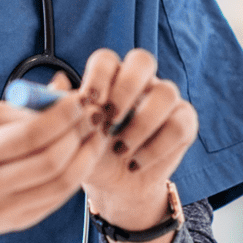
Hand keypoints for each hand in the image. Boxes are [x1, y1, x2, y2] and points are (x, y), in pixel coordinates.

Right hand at [0, 93, 105, 242]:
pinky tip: (81, 160)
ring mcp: (2, 208)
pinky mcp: (16, 223)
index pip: (30, 134)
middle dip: (80, 136)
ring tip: (95, 138)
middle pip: (50, 161)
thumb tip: (62, 89)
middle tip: (94, 119)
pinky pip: (56, 199)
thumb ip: (21, 106)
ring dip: (86, 158)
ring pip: (59, 183)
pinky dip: (75, 177)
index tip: (81, 101)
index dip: (63, 117)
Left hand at [74, 48, 197, 242]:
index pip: (106, 58)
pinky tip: (135, 162)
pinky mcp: (184, 122)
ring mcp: (164, 99)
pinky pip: (180, 124)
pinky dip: (157, 146)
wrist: (112, 184)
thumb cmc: (87, 150)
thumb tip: (57, 81)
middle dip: (125, 88)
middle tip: (108, 120)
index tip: (88, 103)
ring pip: (166, 92)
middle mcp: (139, 81)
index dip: (98, 76)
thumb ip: (63, 107)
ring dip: (141, 123)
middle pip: (143, 60)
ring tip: (120, 148)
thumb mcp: (70, 132)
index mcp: (108, 76)